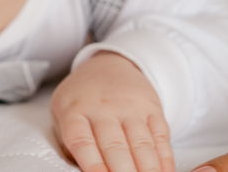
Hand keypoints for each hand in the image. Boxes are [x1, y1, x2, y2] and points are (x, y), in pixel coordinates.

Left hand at [52, 51, 173, 171]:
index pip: (82, 142)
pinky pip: (162, 138)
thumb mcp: (62, 113)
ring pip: (142, 144)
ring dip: (147, 170)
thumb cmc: (82, 98)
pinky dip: (165, 160)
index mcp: (75, 111)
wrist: (109, 64)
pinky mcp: (153, 109)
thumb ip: (68, 144)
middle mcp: (103, 108)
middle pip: (115, 147)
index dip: (92, 166)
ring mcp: (130, 107)